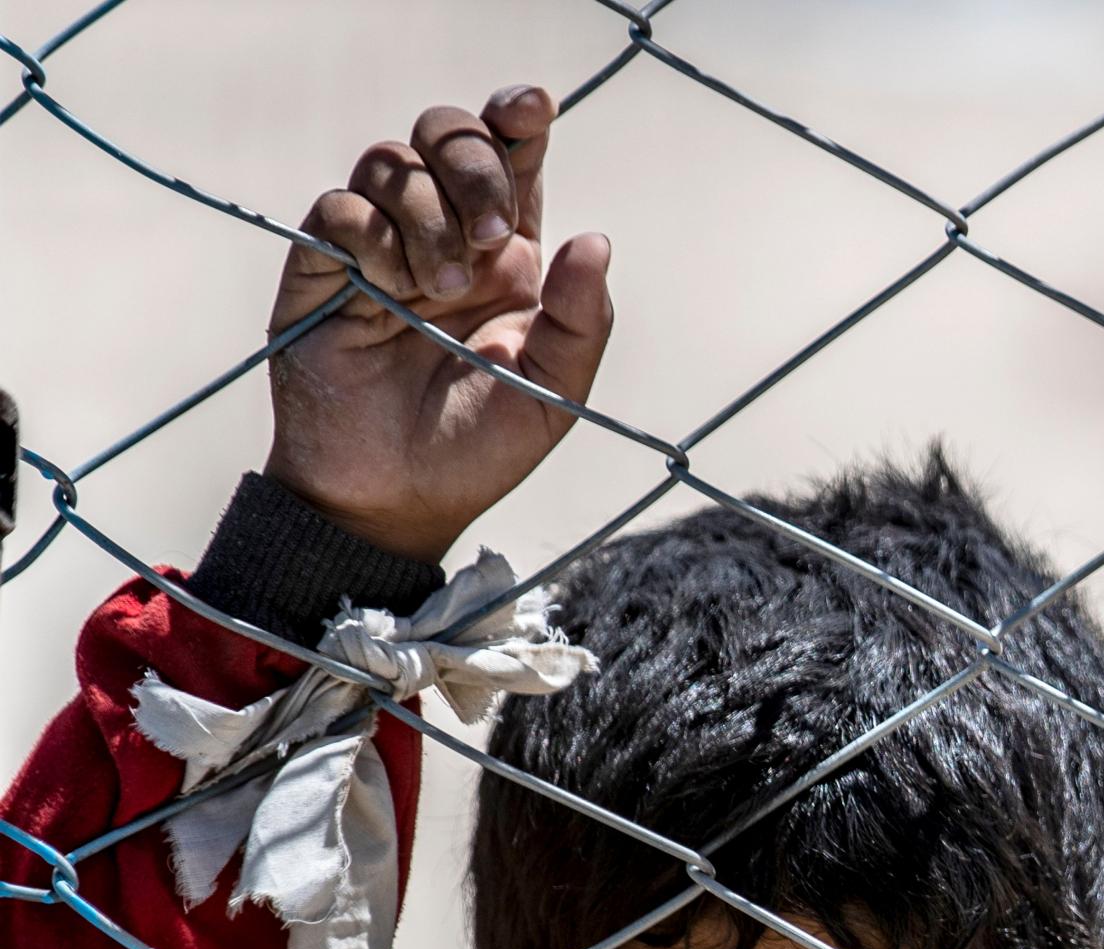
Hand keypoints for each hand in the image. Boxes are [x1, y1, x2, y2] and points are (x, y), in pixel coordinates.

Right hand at [263, 85, 614, 563]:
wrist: (393, 499)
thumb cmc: (477, 450)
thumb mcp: (553, 394)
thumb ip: (580, 319)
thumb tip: (593, 240)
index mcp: (506, 256)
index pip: (512, 156)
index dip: (517, 117)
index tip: (531, 109)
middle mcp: (444, 237)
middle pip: (447, 136)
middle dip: (474, 166)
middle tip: (490, 240)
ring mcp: (380, 247)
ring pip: (391, 161)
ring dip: (427, 215)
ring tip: (437, 290)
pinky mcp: (324, 267)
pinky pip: (341, 208)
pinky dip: (371, 237)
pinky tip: (387, 291)